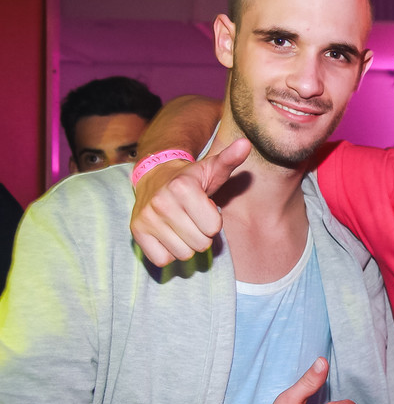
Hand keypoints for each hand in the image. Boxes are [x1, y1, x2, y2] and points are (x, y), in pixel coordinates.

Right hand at [130, 138, 250, 265]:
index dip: (213, 221)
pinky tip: (169, 234)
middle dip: (202, 234)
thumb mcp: (212, 168)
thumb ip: (230, 159)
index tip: (204, 209)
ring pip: (183, 254)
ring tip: (182, 225)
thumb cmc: (192, 178)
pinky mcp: (136, 232)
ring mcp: (146, 218)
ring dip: (187, 244)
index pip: (213, 228)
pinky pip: (163, 259)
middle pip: (200, 244)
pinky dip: (169, 252)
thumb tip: (246, 144)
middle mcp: (161, 202)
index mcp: (183, 187)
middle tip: (194, 219)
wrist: (155, 176)